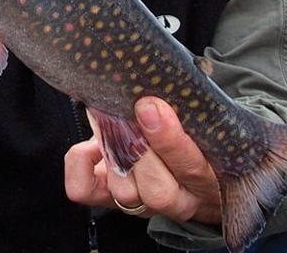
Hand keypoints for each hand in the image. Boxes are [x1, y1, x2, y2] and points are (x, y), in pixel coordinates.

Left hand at [64, 97, 221, 224]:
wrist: (177, 163)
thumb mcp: (197, 121)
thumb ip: (183, 108)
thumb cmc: (191, 133)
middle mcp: (176, 200)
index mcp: (205, 179)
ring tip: (112, 121)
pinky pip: (83, 189)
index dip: (170, 139)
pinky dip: (81, 162)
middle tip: (130, 112)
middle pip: (158, 191)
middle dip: (140, 149)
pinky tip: (94, 143)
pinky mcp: (108, 199)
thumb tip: (154, 82)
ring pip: (124, 192)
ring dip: (113, 152)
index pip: (192, 168)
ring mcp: (141, 204)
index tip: (152, 105)